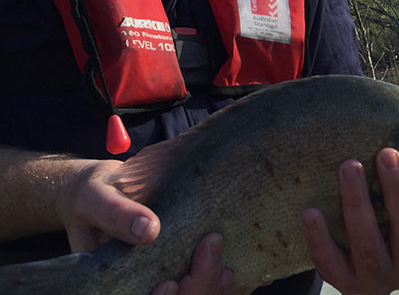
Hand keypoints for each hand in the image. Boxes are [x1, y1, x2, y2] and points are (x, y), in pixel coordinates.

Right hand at [55, 159, 232, 293]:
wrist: (97, 194)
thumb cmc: (92, 198)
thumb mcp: (96, 200)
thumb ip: (116, 214)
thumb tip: (149, 229)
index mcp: (110, 282)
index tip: (170, 284)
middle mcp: (135, 284)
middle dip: (195, 286)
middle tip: (212, 244)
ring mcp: (154, 281)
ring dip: (208, 286)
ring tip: (223, 266)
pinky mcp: (173, 272)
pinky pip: (196, 289)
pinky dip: (213, 286)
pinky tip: (226, 272)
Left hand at [302, 148, 398, 294]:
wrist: (364, 270)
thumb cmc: (391, 218)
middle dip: (398, 190)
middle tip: (387, 153)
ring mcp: (381, 279)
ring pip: (370, 247)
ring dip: (358, 205)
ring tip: (349, 166)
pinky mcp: (348, 286)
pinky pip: (332, 265)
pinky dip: (321, 240)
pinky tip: (311, 212)